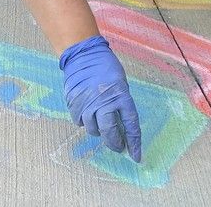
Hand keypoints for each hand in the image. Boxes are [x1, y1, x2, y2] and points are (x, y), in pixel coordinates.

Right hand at [60, 35, 141, 161]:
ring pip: (93, 129)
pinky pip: (79, 122)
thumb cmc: (106, 67)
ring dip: (98, 131)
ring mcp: (87, 104)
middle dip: (115, 143)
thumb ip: (121, 102)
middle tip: (118, 147)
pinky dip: (84, 122)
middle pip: (109, 132)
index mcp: (121, 96)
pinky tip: (87, 115)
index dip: (134, 142)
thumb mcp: (121, 83)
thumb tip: (120, 123)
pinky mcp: (74, 104)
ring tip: (101, 124)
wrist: (83, 55)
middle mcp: (104, 102)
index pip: (131, 124)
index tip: (136, 155)